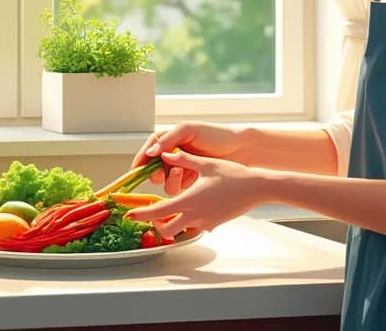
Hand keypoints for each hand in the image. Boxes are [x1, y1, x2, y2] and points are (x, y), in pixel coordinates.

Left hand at [125, 151, 270, 237]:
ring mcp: (205, 222)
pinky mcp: (214, 224)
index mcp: (188, 200)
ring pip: (180, 231)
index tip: (129, 214)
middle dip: (155, 224)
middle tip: (153, 213)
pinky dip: (188, 222)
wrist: (256, 188)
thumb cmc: (232, 175)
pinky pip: (195, 227)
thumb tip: (165, 154)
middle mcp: (194, 215)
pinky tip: (194, 209)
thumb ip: (182, 160)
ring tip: (171, 210)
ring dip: (171, 224)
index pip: (157, 212)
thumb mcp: (205, 164)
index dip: (140, 214)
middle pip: (165, 230)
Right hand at [132, 122, 241, 195]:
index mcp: (168, 141)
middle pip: (153, 171)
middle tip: (169, 167)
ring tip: (182, 171)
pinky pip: (178, 191)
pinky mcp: (191, 183)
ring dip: (170, 179)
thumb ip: (168, 139)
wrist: (240, 150)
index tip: (135, 171)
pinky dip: (180, 188)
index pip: (147, 153)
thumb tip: (150, 152)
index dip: (140, 162)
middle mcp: (172, 156)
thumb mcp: (188, 130)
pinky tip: (189, 180)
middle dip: (157, 171)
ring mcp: (181, 170)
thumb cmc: (215, 135)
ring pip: (164, 183)